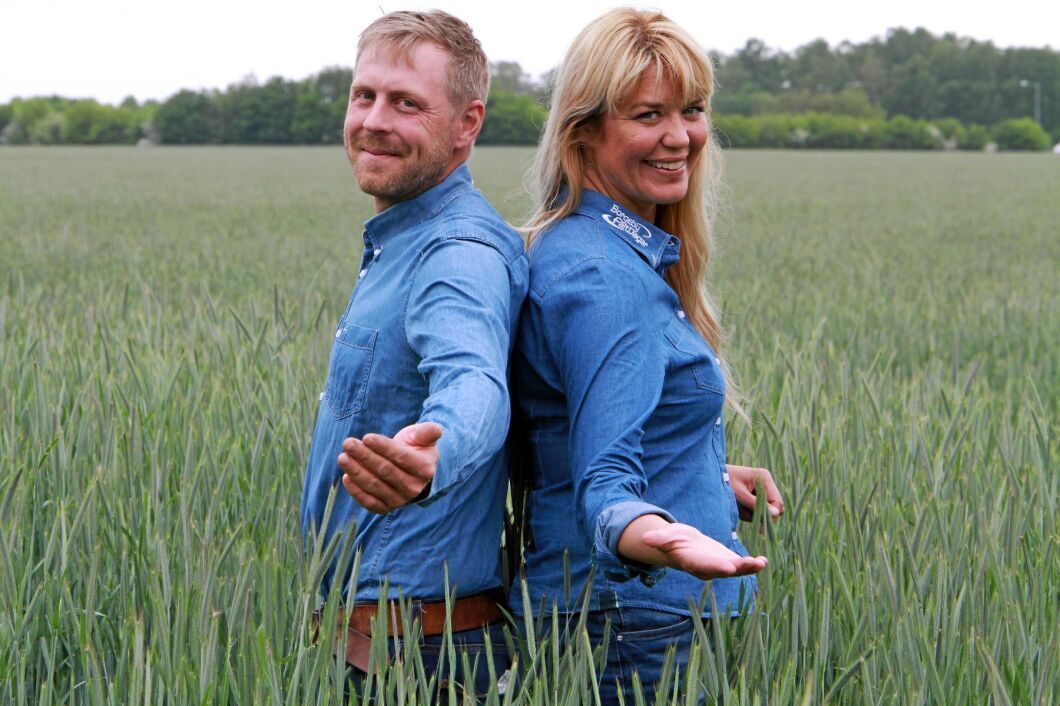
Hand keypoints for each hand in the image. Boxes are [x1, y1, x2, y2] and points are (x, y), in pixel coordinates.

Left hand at [337, 422, 442, 513]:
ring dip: (356, 472)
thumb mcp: (422, 437)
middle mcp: (414, 488)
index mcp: (424, 469)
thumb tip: (436, 429)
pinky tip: (346, 478)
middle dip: (365, 456)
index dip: (383, 447)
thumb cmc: (416, 449)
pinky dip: (356, 492)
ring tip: (343, 457)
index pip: (401, 458)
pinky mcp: (386, 508)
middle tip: (348, 443)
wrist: (413, 472)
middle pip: (385, 471)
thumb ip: (427, 432)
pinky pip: (369, 502)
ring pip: (375, 486)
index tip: (367, 437)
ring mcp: (400, 500)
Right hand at [642, 523, 767, 579]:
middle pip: (723, 569)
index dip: (716, 566)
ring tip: (761, 562)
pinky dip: (753, 564)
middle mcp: (707, 568)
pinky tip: (763, 560)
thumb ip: (658, 539)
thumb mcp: (665, 537)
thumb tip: (646, 539)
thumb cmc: (672, 540)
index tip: (728, 567)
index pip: (704, 565)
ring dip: (749, 567)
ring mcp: (719, 567)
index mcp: (693, 562)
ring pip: (736, 569)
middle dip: (737, 567)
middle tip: (751, 564)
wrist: (682, 545)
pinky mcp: (728, 562)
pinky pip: (742, 565)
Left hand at [726, 464, 783, 520]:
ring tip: (737, 507)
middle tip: (745, 515)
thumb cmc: (724, 483)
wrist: (710, 477)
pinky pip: (756, 512)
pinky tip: (737, 507)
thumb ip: (756, 504)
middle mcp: (766, 483)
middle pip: (774, 509)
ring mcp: (761, 490)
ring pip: (765, 512)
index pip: (777, 502)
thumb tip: (776, 514)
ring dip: (751, 514)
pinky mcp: (754, 497)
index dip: (771, 514)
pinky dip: (747, 513)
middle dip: (760, 515)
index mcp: (765, 478)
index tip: (759, 522)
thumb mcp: (739, 495)